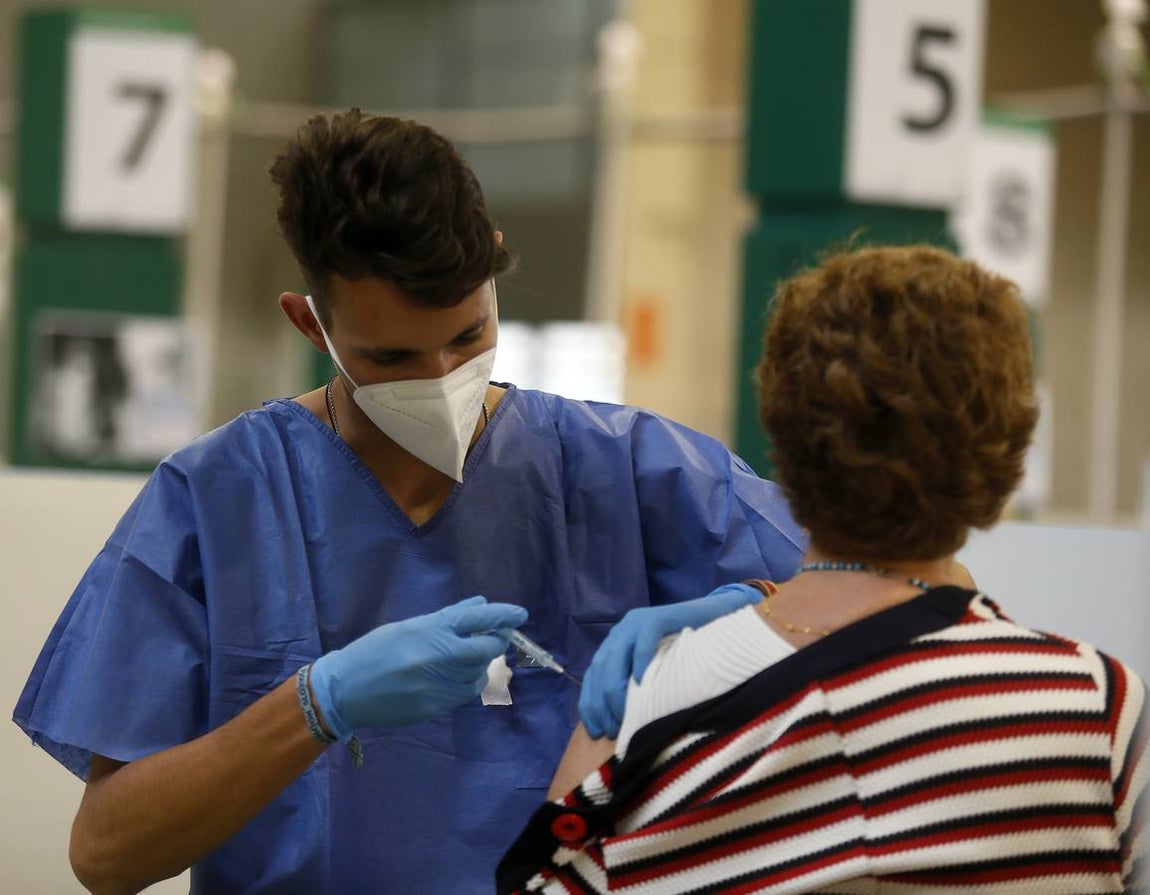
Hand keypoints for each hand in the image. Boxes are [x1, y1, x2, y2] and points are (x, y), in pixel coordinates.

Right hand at [309, 596, 527, 737]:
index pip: (476, 618)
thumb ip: (447, 618)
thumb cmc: (374, 651)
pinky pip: (464, 694)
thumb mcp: (409, 626)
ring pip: (479, 674)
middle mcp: (438, 655)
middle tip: (497, 637)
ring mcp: (438, 683)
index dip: (502, 615)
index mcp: (430, 629)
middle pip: (486, 648)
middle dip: (497, 642)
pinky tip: (458, 677)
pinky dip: (469, 683)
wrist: (345, 690)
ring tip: (470, 658)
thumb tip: (479, 604)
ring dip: (482, 665)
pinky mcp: (435, 706)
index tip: (520, 614)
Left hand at [578, 583, 762, 738]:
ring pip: (615, 655)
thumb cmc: (684, 654)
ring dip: (615, 688)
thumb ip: (636, 687)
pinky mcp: (659, 616)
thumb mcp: (654, 672)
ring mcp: (638, 621)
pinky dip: (640, 659)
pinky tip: (641, 681)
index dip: (590, 704)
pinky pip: (645, 637)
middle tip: (613, 730)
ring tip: (623, 714)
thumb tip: (621, 725)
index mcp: (615, 645)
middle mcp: (621, 631)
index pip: (592, 676)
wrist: (715, 620)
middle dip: (601, 703)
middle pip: (600, 669)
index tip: (595, 732)